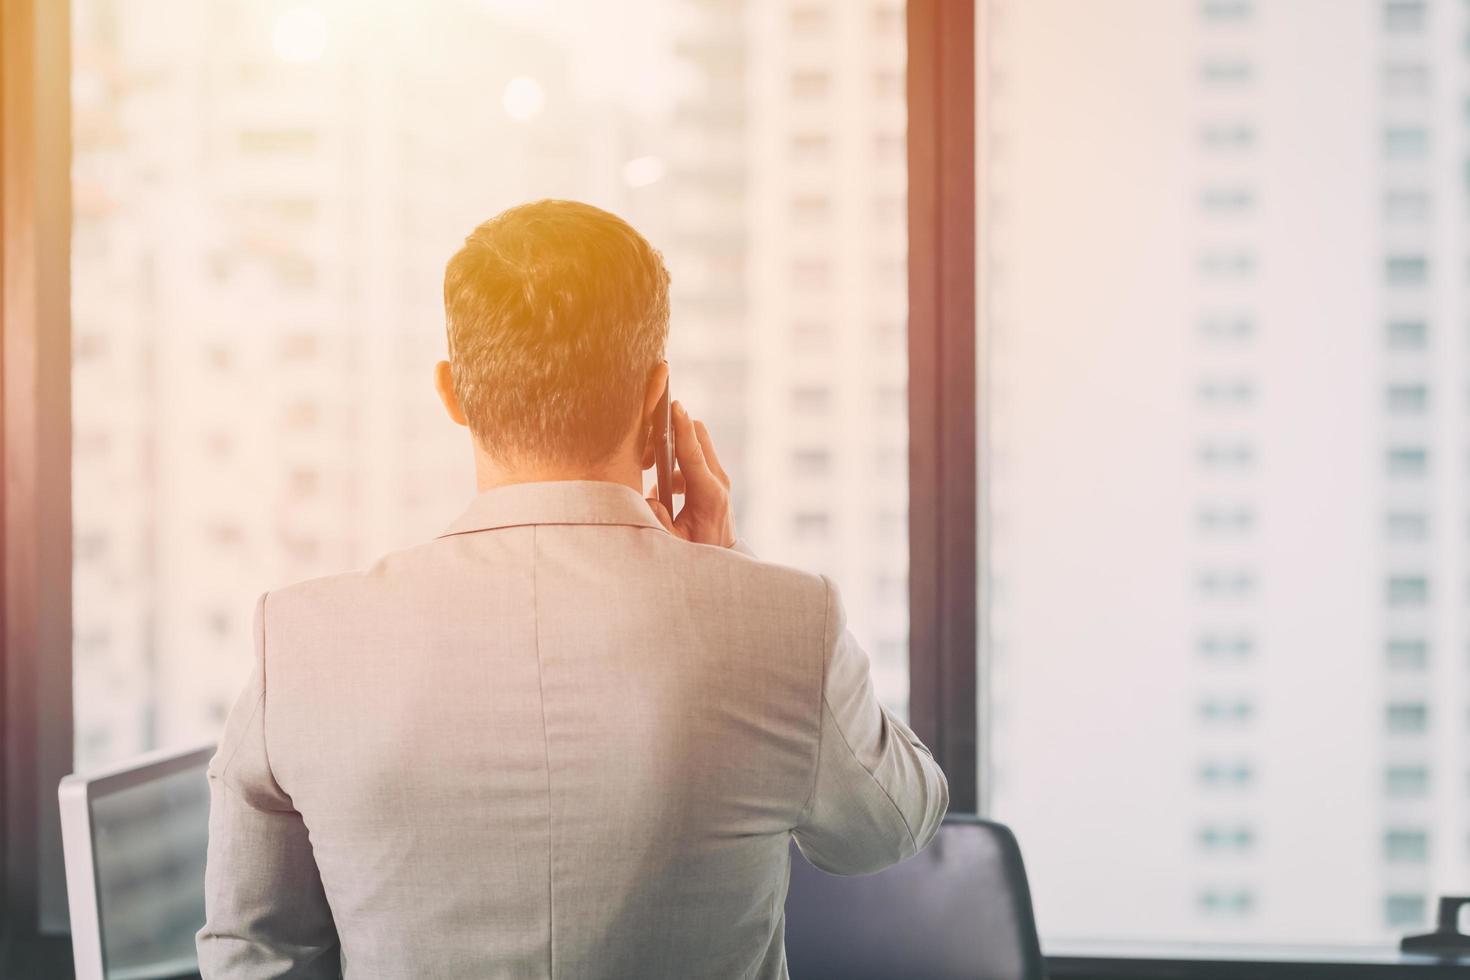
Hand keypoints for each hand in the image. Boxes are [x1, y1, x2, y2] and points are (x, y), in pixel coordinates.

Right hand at [646, 401, 735, 547]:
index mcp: (710, 495)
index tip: (674, 405)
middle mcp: (718, 480)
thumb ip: (658, 519)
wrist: (722, 559)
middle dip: (670, 433)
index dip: (682, 428)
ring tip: (648, 470)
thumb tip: (648, 497)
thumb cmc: (698, 551)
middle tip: (646, 454)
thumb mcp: (674, 542)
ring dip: (669, 451)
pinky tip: (661, 489)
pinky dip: (674, 464)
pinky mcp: (714, 478)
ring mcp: (718, 477)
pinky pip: (693, 457)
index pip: (693, 453)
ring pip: (694, 444)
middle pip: (698, 435)